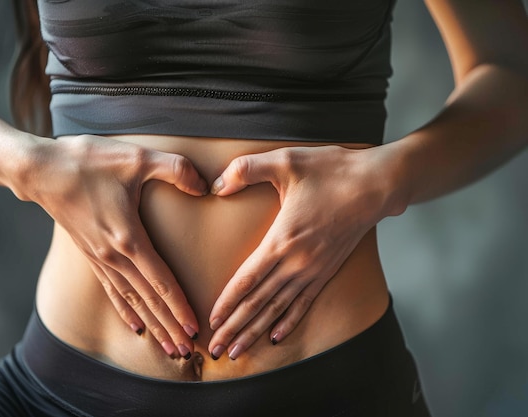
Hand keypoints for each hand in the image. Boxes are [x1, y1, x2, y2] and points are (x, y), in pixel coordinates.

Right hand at [19, 135, 207, 358]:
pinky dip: (125, 310)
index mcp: (129, 238)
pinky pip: (112, 290)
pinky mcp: (89, 254)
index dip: (179, 307)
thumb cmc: (88, 162)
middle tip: (188, 351)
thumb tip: (205, 186)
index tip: (194, 329)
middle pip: (148, 300)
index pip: (161, 282)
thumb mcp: (137, 158)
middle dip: (169, 326)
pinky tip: (134, 325)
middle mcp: (114, 256)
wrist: (40, 169)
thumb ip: (176, 170)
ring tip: (167, 347)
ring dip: (151, 325)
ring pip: (131, 301)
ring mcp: (99, 258)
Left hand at [207, 145, 400, 359]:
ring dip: (256, 331)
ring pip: (278, 309)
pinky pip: (303, 303)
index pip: (247, 280)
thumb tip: (216, 185)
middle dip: (234, 328)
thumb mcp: (285, 161)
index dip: (227, 303)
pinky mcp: (327, 271)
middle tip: (214, 349)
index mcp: (282, 240)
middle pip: (259, 302)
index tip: (211, 322)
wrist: (376, 185)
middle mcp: (297, 263)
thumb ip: (245, 169)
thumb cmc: (331, 170)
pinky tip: (276, 336)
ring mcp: (314, 270)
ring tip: (237, 351)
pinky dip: (288, 322)